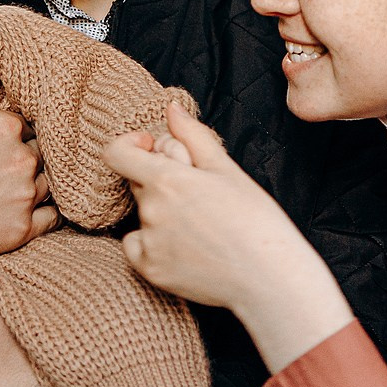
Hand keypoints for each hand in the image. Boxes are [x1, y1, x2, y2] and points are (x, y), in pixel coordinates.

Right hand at [0, 42, 54, 262]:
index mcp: (7, 125)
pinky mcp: (21, 229)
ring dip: (34, 181)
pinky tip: (28, 207)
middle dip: (24, 154)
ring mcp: (25, 196)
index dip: (10, 130)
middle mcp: (23, 158)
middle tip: (0, 163)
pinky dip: (44, 212)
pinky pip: (52, 217)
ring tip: (11, 184)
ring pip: (48, 182)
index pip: (26, 122)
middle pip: (40, 150)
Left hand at [106, 105, 353, 372]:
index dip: (130, 145)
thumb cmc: (256, 220)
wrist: (270, 278)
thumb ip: (192, 135)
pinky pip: (137, 246)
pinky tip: (187, 247)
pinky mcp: (150, 270)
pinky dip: (153, 243)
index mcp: (167, 180)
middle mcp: (151, 210)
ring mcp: (149, 243)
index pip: (116, 153)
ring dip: (163, 213)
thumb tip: (171, 108)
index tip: (152, 149)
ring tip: (203, 226)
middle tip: (200, 195)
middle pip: (138, 182)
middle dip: (161, 180)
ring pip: (143, 215)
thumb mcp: (226, 169)